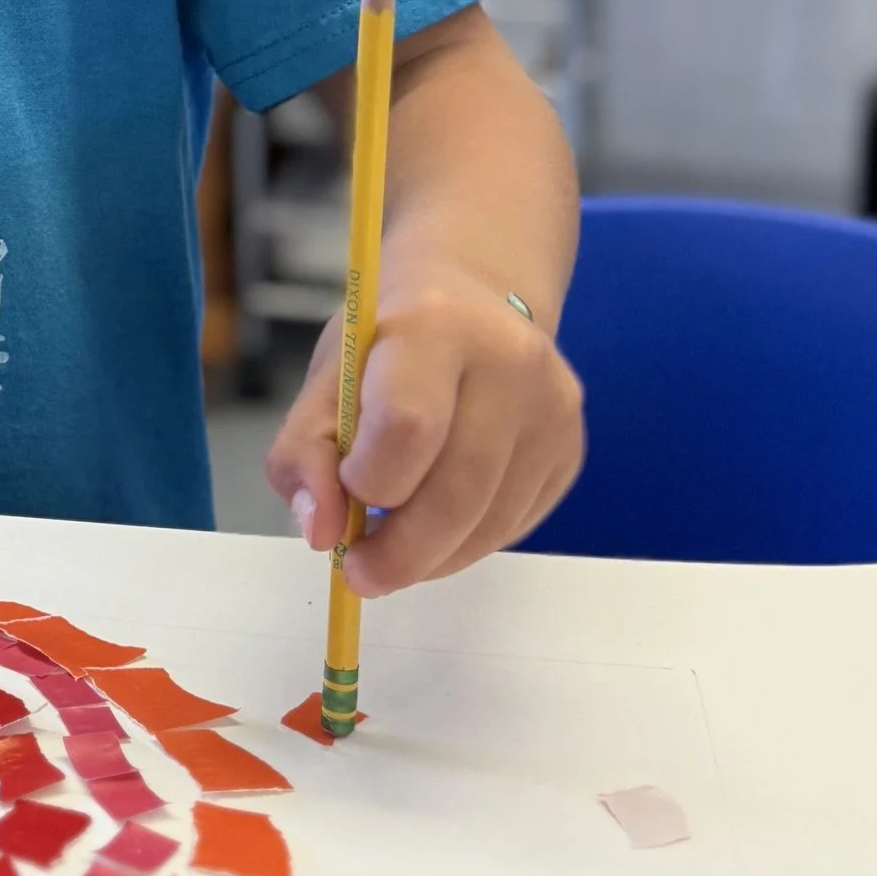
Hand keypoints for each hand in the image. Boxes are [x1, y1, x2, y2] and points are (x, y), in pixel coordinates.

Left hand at [264, 268, 584, 596]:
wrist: (469, 302)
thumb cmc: (385, 345)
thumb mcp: (326, 378)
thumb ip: (305, 452)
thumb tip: (322, 532)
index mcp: (436, 327)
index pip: (407, 426)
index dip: (368, 481)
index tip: (342, 494)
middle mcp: (511, 362)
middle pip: (455, 492)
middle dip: (399, 552)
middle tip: (359, 573)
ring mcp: (553, 408)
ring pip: (489, 523)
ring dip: (431, 558)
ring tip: (391, 550)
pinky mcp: (571, 449)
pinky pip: (513, 526)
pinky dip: (465, 545)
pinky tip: (437, 525)